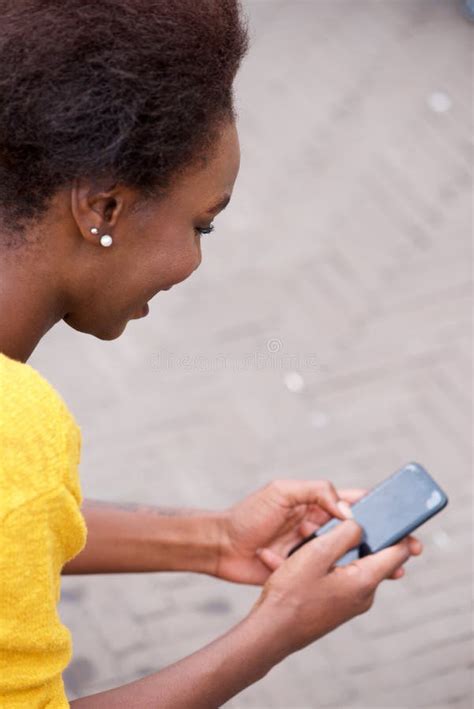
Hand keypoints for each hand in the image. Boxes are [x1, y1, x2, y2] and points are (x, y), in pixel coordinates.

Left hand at [216, 482, 421, 583]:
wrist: (220, 547)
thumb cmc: (248, 515)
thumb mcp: (281, 492)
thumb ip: (315, 492)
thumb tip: (347, 509)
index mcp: (314, 503)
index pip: (353, 502)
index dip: (377, 506)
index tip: (400, 514)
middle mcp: (317, 526)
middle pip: (357, 531)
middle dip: (383, 537)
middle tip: (409, 547)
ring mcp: (311, 550)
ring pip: (348, 556)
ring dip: (370, 561)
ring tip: (395, 570)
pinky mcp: (304, 572)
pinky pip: (327, 574)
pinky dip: (342, 578)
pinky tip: (361, 584)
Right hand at [251, 520, 419, 655]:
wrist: (270, 631)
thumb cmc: (291, 594)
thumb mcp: (317, 553)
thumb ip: (345, 533)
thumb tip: (361, 524)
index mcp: (365, 580)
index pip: (399, 551)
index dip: (400, 529)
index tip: (395, 512)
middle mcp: (364, 594)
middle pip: (374, 554)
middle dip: (357, 534)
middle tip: (336, 518)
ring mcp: (351, 602)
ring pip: (352, 563)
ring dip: (333, 548)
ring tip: (305, 536)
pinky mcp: (337, 605)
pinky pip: (338, 576)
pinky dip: (322, 564)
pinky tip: (296, 560)